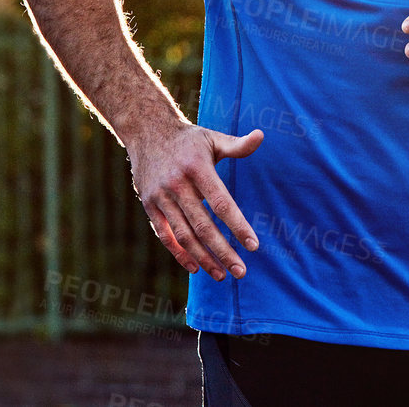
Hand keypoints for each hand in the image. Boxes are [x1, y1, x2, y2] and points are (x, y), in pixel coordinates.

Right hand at [128, 120, 262, 280]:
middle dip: (223, 251)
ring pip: (184, 235)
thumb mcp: (213, 138)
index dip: (237, 226)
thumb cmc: (189, 139)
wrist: (146, 132)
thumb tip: (261, 136)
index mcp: (198, 168)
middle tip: (241, 271)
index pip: (222, 203)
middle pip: (203, 226)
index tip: (253, 245)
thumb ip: (237, 145)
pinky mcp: (149, 206)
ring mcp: (161, 197)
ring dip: (204, 258)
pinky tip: (196, 267)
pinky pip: (165, 235)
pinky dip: (179, 253)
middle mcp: (178, 185)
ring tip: (222, 275)